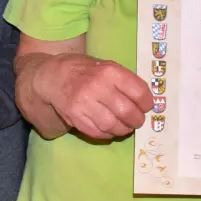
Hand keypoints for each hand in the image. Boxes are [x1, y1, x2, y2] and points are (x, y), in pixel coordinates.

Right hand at [33, 53, 153, 139]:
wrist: (53, 77)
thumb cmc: (84, 71)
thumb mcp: (105, 66)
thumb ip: (124, 80)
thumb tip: (145, 101)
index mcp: (109, 71)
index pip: (139, 92)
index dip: (147, 103)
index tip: (146, 106)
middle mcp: (97, 86)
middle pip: (128, 112)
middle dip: (137, 120)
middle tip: (137, 120)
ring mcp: (84, 103)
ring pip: (113, 126)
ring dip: (123, 129)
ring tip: (124, 126)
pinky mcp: (75, 117)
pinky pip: (98, 133)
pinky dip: (107, 134)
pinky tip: (108, 128)